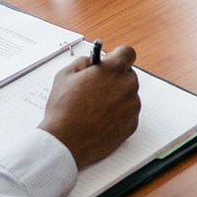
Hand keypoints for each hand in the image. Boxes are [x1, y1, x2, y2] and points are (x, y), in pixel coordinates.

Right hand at [38, 45, 140, 167]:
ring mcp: (132, 107)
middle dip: (114, 78)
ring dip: (117, 97)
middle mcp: (127, 86)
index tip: (110, 62)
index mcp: (113, 70)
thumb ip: (82, 62)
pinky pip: (128, 113)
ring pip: (128, 95)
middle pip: (127, 75)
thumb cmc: (64, 110)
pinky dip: (118, 114)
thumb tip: (91, 61)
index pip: (127, 53)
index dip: (117, 56)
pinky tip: (100, 120)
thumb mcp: (65, 75)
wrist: (65, 143)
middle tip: (97, 88)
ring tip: (95, 108)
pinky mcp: (132, 125)